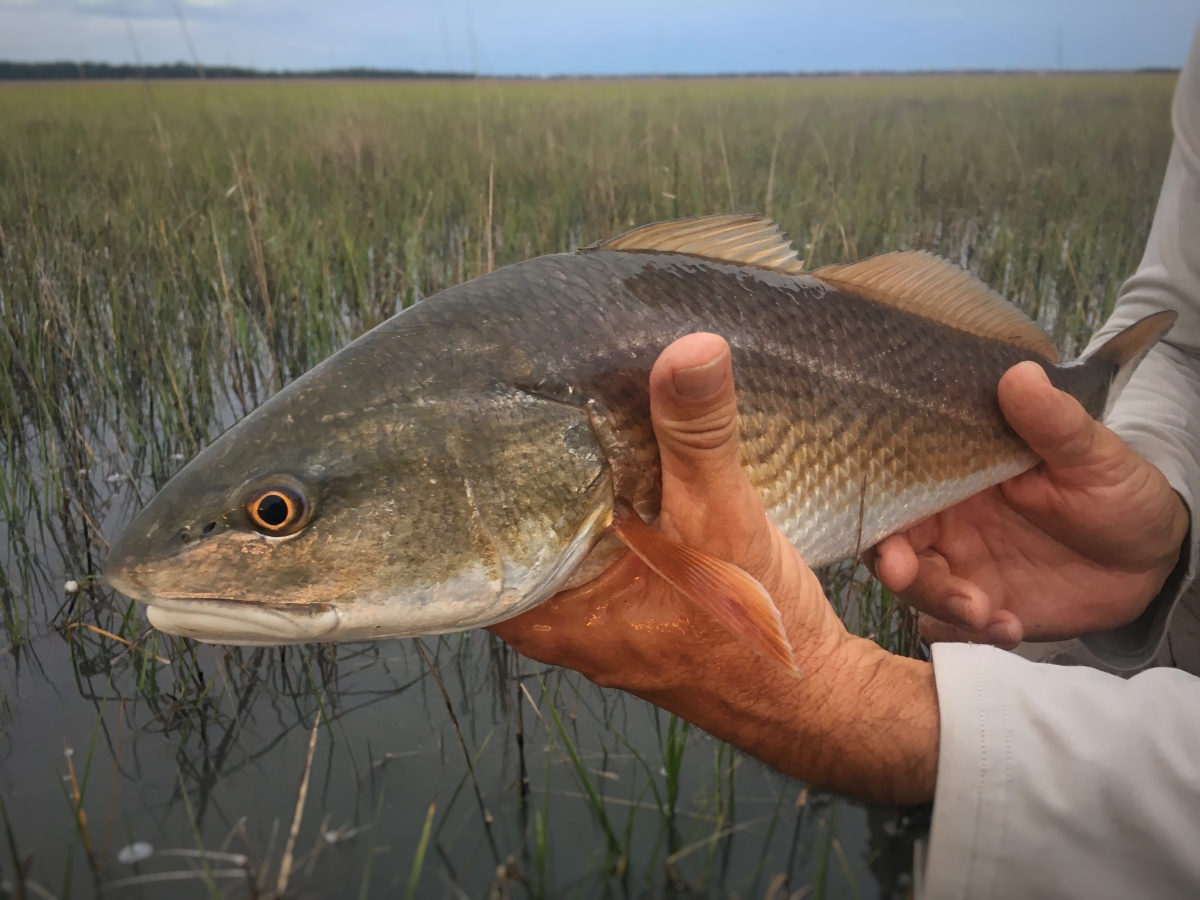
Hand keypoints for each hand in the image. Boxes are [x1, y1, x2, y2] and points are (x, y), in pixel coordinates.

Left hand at [490, 334, 938, 803]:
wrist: (813, 697)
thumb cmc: (754, 636)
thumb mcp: (722, 522)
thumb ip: (698, 435)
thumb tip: (689, 351)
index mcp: (542, 612)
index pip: (476, 527)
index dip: (478, 463)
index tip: (482, 397)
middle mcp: (554, 618)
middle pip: (519, 522)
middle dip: (530, 458)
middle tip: (531, 380)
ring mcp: (593, 613)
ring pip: (563, 531)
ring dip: (576, 479)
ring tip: (572, 402)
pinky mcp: (631, 604)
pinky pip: (600, 541)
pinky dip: (610, 500)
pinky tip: (625, 457)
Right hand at [866, 361, 1188, 648]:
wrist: (1151, 557)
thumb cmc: (1116, 491)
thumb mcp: (1092, 454)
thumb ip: (1053, 423)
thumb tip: (1020, 375)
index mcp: (956, 474)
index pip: (898, 486)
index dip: (881, 510)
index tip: (889, 539)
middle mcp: (947, 519)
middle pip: (893, 543)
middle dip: (896, 567)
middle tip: (911, 579)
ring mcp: (962, 565)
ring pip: (919, 586)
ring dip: (939, 603)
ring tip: (985, 615)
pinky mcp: (983, 605)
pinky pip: (957, 624)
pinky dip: (974, 632)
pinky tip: (1010, 628)